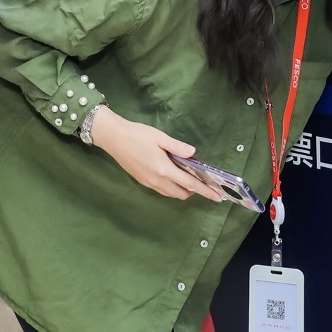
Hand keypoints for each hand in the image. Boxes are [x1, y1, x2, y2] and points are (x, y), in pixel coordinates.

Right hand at [88, 107, 222, 202]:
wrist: (113, 137)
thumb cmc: (137, 134)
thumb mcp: (159, 137)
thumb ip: (177, 147)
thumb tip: (193, 154)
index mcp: (164, 169)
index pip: (190, 184)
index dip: (205, 191)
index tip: (218, 197)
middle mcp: (157, 180)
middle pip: (181, 193)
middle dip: (194, 192)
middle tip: (202, 183)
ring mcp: (149, 183)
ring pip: (170, 194)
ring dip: (182, 191)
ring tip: (188, 180)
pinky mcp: (142, 181)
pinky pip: (162, 191)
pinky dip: (171, 188)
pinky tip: (172, 177)